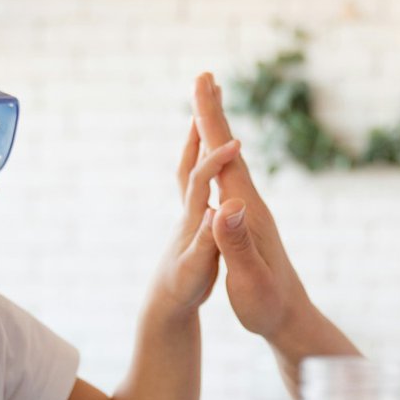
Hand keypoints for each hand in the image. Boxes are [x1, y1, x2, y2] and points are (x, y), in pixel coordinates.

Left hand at [151, 121, 239, 312]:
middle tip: (206, 94)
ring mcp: (190, 214)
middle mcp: (189, 210)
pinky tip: (212, 162)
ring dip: (199, 141)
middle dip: (199, 128)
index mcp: (193, 219)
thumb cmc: (182, 289)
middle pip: (189, 160)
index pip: (201, 179)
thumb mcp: (198, 269)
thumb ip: (208, 241)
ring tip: (204, 118)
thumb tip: (215, 211)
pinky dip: (206, 164)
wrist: (165, 306)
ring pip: (192, 168)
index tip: (234, 141)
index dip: (216, 160)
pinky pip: (200, 183)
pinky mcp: (195, 222)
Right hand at [190, 72, 315, 340]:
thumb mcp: (247, 278)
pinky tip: (218, 156)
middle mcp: (249, 203)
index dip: (211, 120)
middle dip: (213, 112)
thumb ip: (235, 243)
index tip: (203, 85)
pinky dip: (220, 156)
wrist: (291, 318)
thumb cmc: (267, 304)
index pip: (224, 156)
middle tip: (204, 76)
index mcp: (245, 210)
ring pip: (230, 159)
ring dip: (217, 130)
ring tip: (208, 106)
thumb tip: (227, 205)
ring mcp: (250, 210)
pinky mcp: (248, 221)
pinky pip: (229, 177)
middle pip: (228, 148)